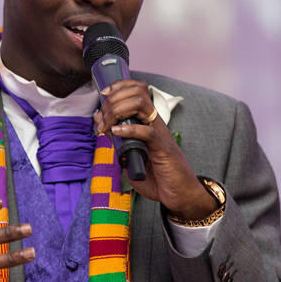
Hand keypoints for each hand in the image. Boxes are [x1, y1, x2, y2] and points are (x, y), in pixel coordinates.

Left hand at [94, 80, 216, 220]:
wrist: (179, 195)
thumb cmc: (159, 177)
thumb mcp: (132, 158)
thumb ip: (120, 144)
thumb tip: (106, 131)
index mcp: (148, 122)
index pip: (137, 90)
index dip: (119, 86)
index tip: (103, 95)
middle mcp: (154, 123)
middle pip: (136, 92)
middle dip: (113, 99)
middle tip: (101, 117)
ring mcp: (160, 133)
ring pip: (141, 104)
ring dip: (118, 110)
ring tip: (107, 124)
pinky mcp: (163, 147)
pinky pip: (146, 131)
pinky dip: (128, 129)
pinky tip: (116, 132)